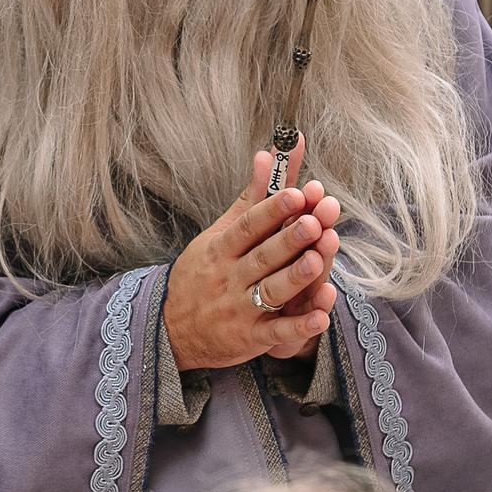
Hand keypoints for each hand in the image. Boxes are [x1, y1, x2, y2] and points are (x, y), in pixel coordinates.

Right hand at [164, 145, 340, 372]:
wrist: (170, 329)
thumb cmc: (201, 273)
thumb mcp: (218, 234)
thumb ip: (250, 197)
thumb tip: (266, 153)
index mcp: (220, 248)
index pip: (248, 226)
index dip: (272, 210)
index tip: (296, 193)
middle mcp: (229, 277)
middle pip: (263, 256)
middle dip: (289, 239)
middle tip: (316, 222)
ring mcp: (240, 309)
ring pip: (271, 291)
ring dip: (295, 277)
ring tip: (317, 260)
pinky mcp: (251, 338)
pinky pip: (277, 333)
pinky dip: (299, 327)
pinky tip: (321, 317)